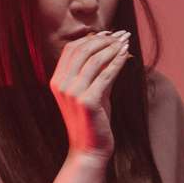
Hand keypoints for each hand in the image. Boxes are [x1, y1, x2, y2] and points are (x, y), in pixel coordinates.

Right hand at [49, 30, 132, 160]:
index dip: (91, 38)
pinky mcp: (88, 101)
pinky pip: (105, 75)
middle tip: (122, 34)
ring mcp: (72, 93)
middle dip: (104, 39)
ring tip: (126, 41)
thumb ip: (99, 73)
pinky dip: (117, 62)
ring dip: (112, 47)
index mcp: (57, 80)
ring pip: (94, 60)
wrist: (89, 149)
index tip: (109, 33)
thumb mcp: (93, 92)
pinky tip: (126, 54)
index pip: (71, 49)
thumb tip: (114, 50)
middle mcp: (61, 84)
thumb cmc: (92, 121)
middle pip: (82, 50)